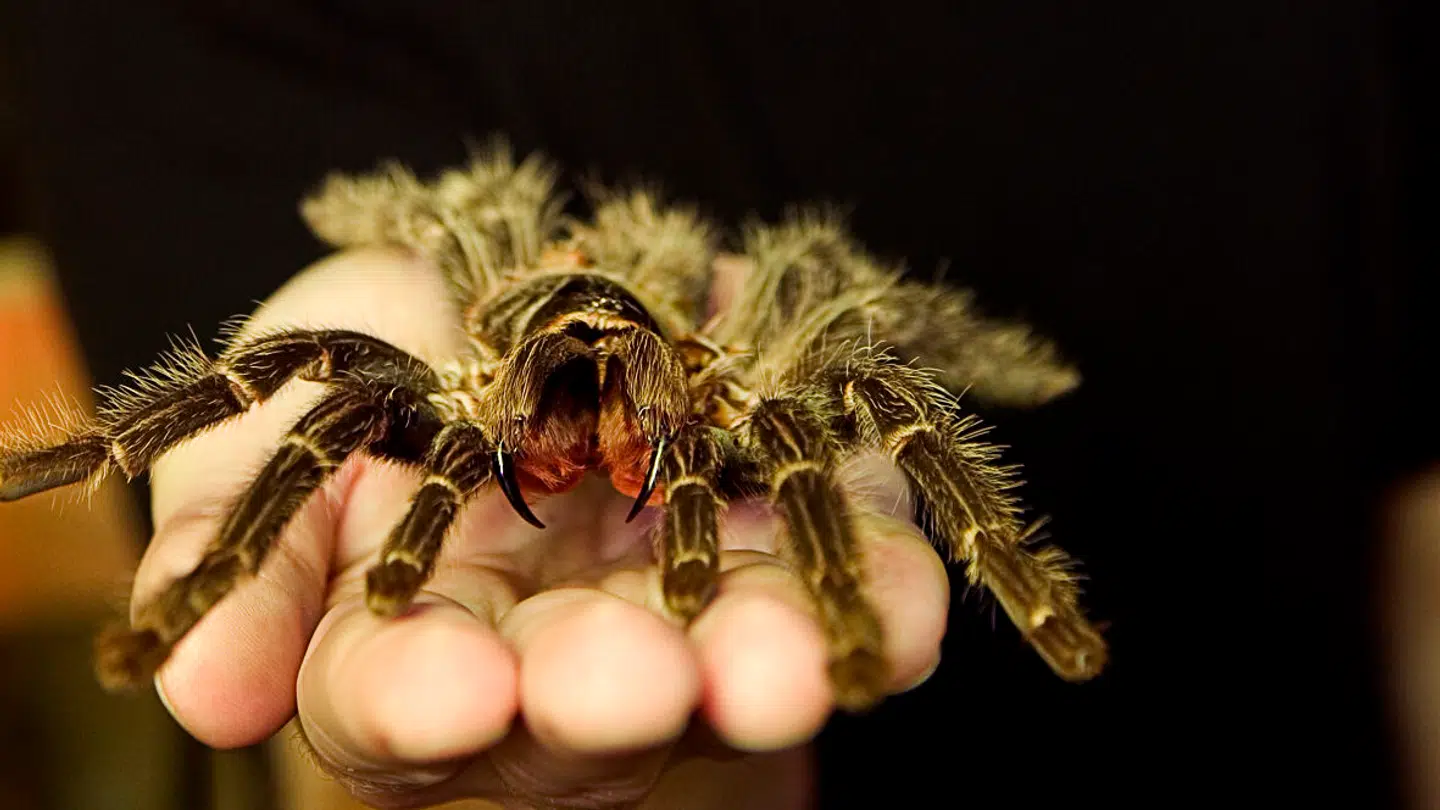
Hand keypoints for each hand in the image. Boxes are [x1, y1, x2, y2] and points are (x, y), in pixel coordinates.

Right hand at [133, 247, 949, 808]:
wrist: (520, 288)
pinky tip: (899, 608)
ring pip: (732, 652)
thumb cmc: (377, 380)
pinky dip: (880, 593)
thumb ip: (233, 557)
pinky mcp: (792, 521)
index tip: (451, 687)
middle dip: (611, 689)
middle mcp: (567, 641)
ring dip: (762, 661)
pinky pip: (852, 575)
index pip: (410, 700)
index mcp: (432, 639)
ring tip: (781, 666)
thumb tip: (198, 689)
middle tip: (636, 682)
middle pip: (587, 697)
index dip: (426, 698)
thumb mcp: (275, 439)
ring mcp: (690, 592)